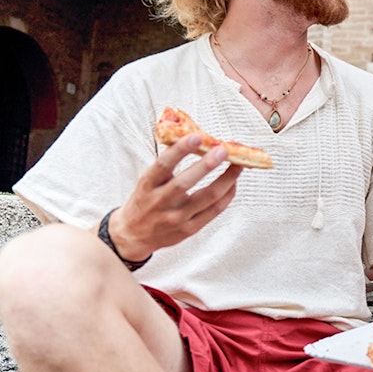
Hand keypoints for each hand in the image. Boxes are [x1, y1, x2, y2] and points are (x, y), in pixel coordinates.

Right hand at [108, 135, 242, 261]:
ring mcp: (176, 218)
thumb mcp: (148, 181)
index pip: (162, 166)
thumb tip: (194, 139)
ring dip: (226, 179)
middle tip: (223, 150)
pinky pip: (214, 211)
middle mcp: (160, 203)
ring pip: (207, 198)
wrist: (134, 235)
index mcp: (147, 186)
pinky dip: (227, 195)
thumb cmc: (145, 200)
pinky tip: (233, 183)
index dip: (179, 150)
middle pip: (184, 183)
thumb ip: (168, 164)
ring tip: (238, 165)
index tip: (196, 136)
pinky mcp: (189, 229)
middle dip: (206, 165)